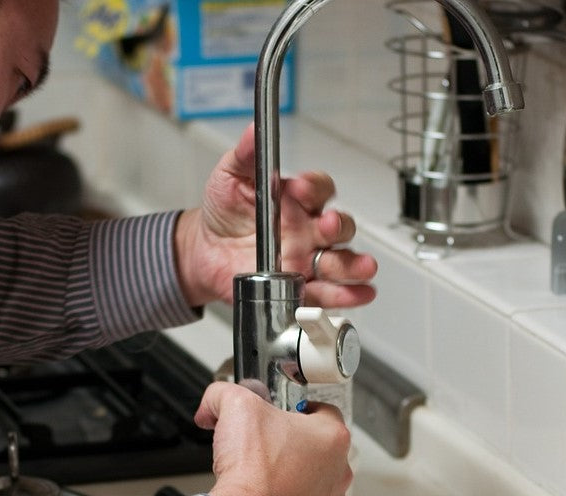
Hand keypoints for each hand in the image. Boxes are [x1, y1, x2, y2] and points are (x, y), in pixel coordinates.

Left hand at [174, 123, 377, 309]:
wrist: (204, 251)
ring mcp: (307, 259)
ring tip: (361, 267)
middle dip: (337, 227)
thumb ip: (246, 155)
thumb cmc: (224, 212)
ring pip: (340, 261)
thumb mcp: (230, 176)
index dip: (313, 188)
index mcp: (296, 200)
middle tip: (325, 227)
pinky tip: (358, 294)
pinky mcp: (299, 287)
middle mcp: (308, 230)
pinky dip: (346, 295)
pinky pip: (327, 293)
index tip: (297, 188)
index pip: (319, 189)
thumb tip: (254, 130)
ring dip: (353, 265)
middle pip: (338, 227)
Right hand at [195, 382, 351, 495]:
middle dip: (294, 450)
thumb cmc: (250, 473)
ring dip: (296, 485)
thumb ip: (224, 394)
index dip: (298, 411)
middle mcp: (340, 473)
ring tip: (265, 485)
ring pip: (317, 488)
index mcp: (331, 437)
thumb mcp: (233, 407)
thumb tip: (214, 402)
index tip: (281, 417)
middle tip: (265, 452)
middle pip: (320, 452)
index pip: (323, 412)